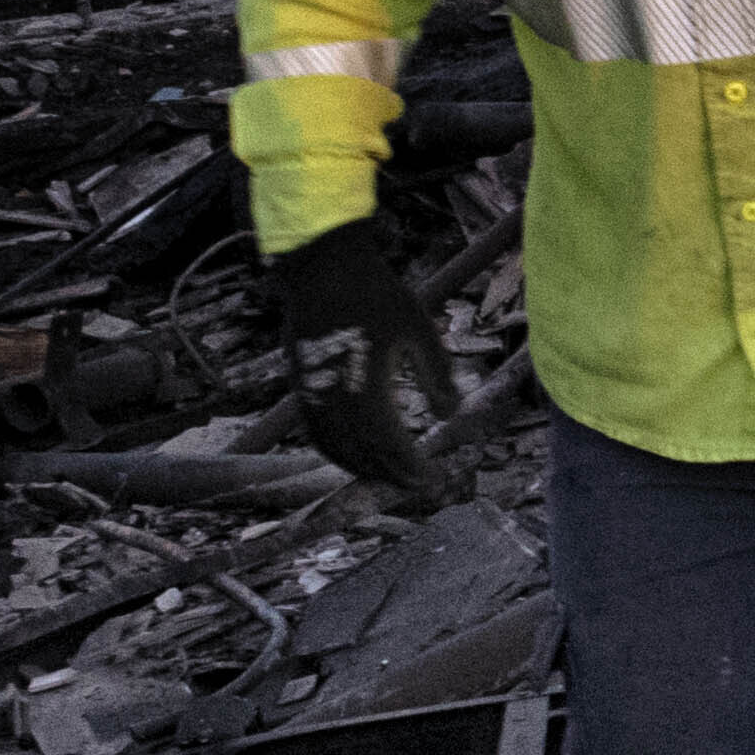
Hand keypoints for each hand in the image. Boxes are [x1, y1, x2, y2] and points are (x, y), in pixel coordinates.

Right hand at [258, 220, 458, 468]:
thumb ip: (437, 374)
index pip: (392, 447)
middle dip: (391, 475)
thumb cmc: (375, 294)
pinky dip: (333, 451)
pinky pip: (314, 432)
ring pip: (336, 449)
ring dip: (362, 468)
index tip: (432, 478)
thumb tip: (453, 415)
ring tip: (386, 476)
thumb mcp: (418, 329)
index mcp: (368, 393)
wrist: (323, 269)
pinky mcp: (301, 385)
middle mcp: (337, 403)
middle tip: (416, 486)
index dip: (412, 467)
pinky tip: (349, 453)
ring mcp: (314, 396)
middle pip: (364, 455)